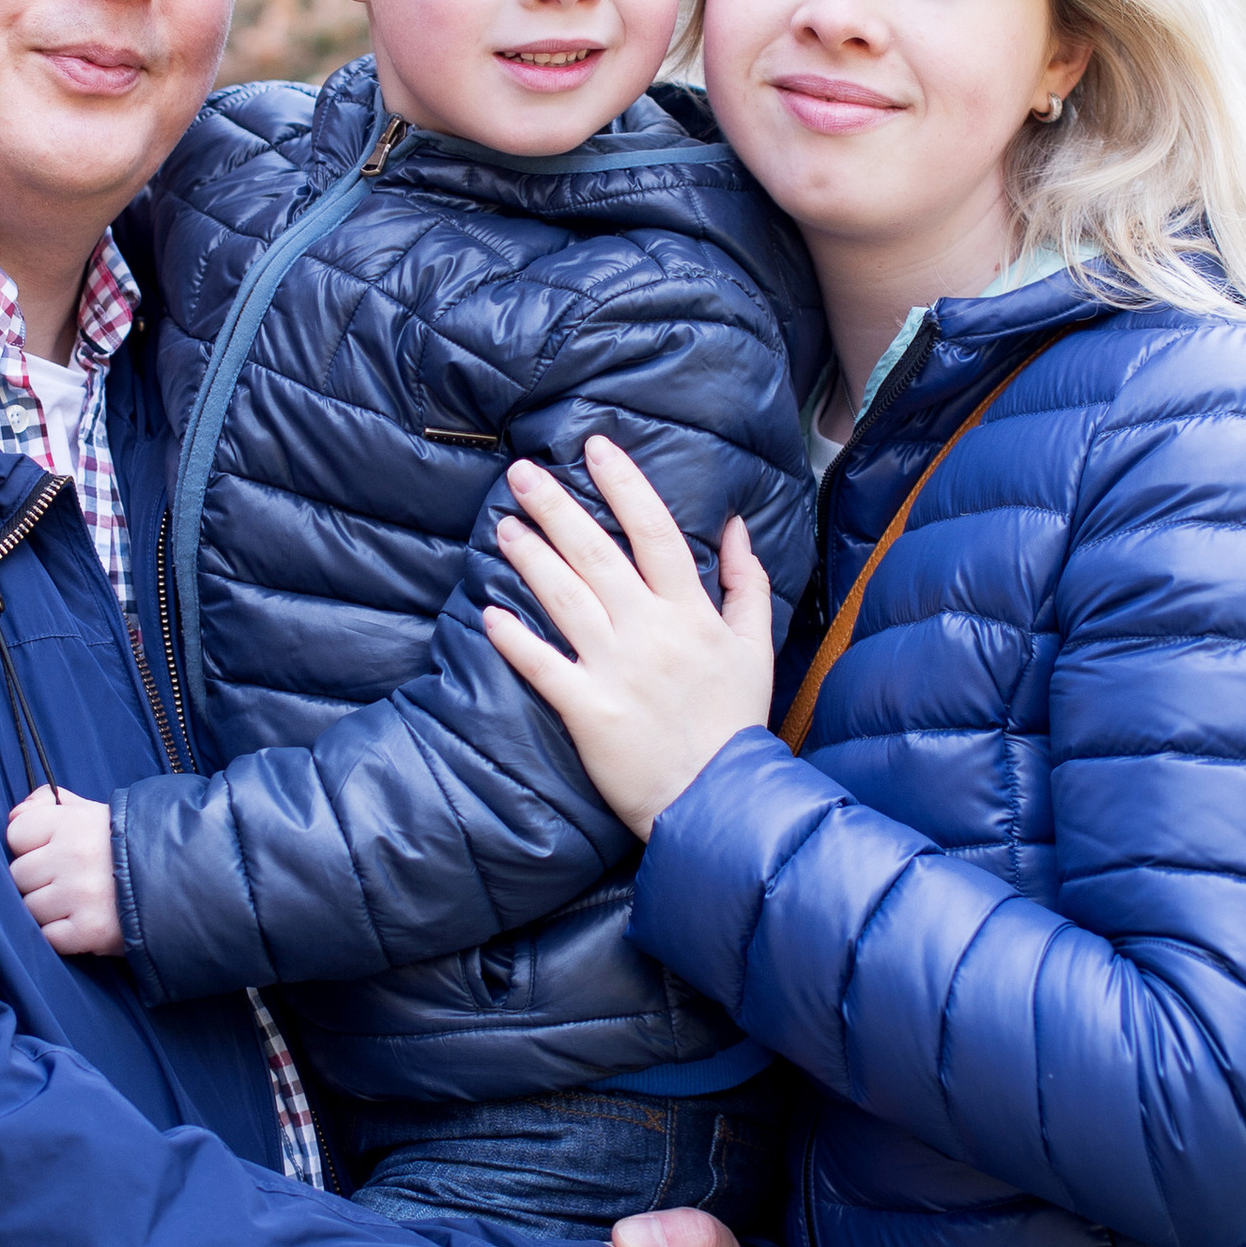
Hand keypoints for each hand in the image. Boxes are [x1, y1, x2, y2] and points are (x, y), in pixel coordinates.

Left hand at [5, 788, 124, 953]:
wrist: (187, 880)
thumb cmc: (135, 843)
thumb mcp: (98, 812)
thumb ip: (54, 804)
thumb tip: (14, 814)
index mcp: (74, 822)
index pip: (17, 832)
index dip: (30, 844)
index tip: (52, 850)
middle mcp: (73, 856)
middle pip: (19, 874)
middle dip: (38, 880)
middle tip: (67, 880)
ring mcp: (80, 895)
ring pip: (30, 908)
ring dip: (49, 910)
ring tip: (78, 903)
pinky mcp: (89, 931)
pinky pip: (49, 937)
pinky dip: (63, 936)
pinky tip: (83, 923)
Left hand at [481, 435, 774, 837]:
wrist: (720, 798)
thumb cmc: (736, 722)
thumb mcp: (755, 646)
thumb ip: (746, 581)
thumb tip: (733, 525)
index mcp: (690, 613)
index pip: (655, 531)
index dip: (624, 484)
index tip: (595, 448)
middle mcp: (650, 632)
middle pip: (597, 555)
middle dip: (557, 508)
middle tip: (523, 474)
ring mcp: (615, 670)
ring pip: (565, 600)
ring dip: (531, 559)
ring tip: (504, 526)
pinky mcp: (588, 710)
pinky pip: (544, 666)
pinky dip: (515, 640)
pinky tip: (489, 612)